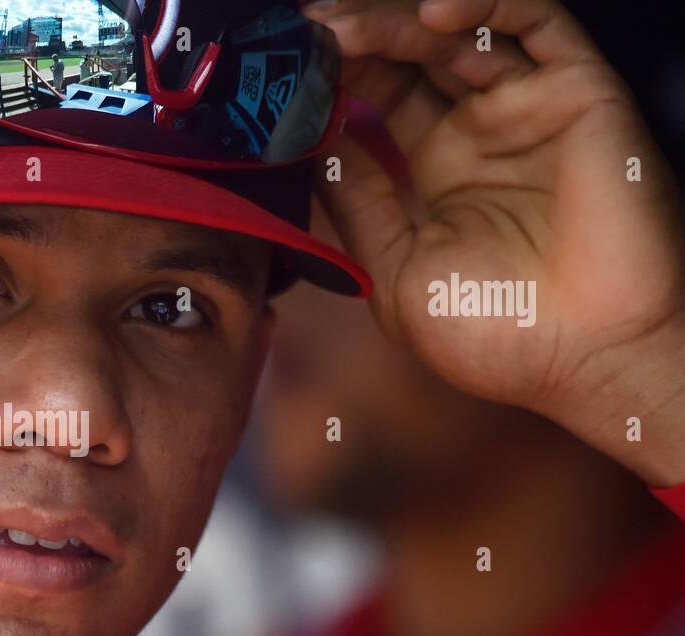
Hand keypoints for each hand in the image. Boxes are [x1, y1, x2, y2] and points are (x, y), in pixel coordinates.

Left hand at [307, 0, 684, 485]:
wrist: (588, 362)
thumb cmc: (498, 335)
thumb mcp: (395, 272)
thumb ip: (356, 205)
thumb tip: (313, 146)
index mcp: (437, 169)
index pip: (377, 95)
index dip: (333, 77)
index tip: (284, 71)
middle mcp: (481, 129)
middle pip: (408, 55)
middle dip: (353, 39)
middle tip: (304, 34)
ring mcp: (527, 106)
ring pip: (456, 33)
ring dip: (394, 22)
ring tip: (341, 29)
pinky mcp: (578, 91)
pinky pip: (536, 22)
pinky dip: (485, 5)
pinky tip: (429, 15)